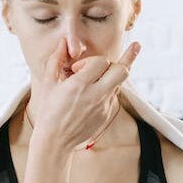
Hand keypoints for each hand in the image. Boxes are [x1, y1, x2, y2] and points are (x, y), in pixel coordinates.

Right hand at [28, 37, 139, 151]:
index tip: (78, 69)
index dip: (90, 61)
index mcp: (79, 86)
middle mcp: (95, 95)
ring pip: (121, 81)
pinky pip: (114, 95)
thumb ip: (55, 60)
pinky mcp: (106, 114)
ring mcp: (103, 106)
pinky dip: (109, 87)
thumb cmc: (48, 111)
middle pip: (121, 71)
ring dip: (118, 70)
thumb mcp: (48, 84)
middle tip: (116, 57)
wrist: (55, 140)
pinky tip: (103, 84)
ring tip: (134, 48)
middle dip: (118, 60)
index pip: (100, 62)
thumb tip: (63, 42)